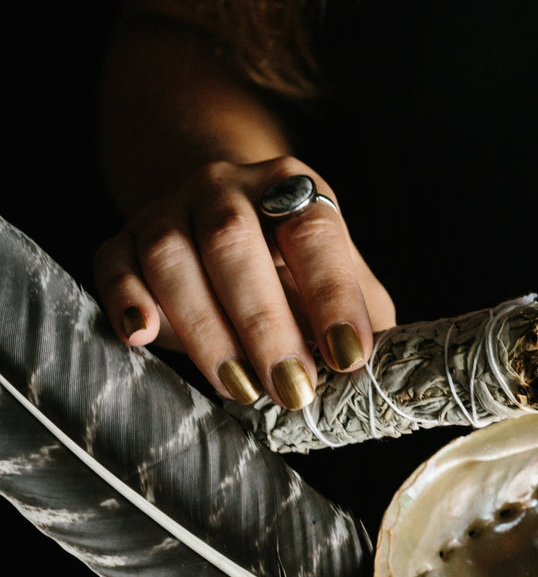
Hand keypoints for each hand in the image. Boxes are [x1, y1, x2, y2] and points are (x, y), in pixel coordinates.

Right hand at [94, 156, 394, 408]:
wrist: (216, 211)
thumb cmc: (293, 263)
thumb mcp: (340, 275)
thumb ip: (361, 315)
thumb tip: (384, 377)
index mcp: (294, 189)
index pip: (313, 233)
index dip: (332, 296)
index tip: (348, 358)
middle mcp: (226, 187)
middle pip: (234, 242)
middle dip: (264, 323)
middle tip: (292, 389)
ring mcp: (169, 209)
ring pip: (172, 256)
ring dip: (206, 330)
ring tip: (241, 389)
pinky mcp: (123, 239)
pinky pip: (114, 264)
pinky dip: (126, 300)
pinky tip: (142, 338)